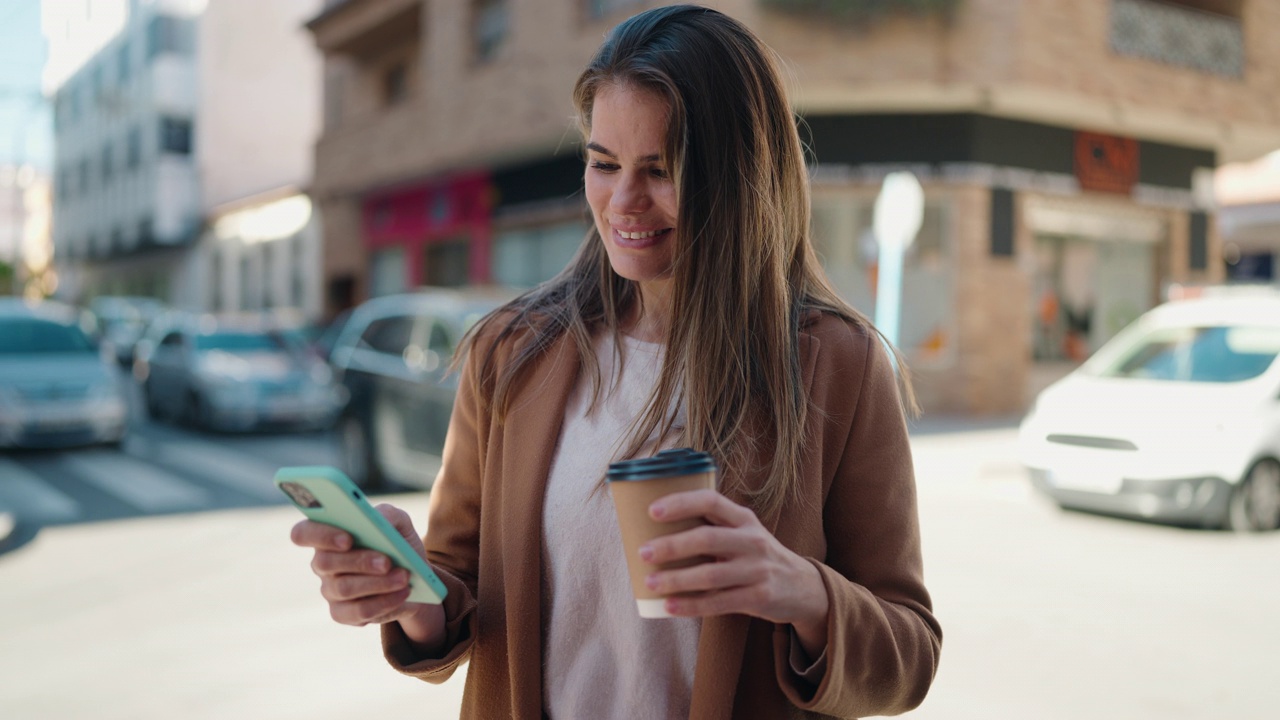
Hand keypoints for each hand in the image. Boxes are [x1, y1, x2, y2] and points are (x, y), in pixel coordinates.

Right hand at [290, 503, 445, 653]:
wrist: (414, 578)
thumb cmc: (398, 544)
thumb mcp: (398, 522)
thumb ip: (387, 513)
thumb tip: (378, 518)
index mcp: (327, 535)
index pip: (303, 533)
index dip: (320, 535)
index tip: (347, 539)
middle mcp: (322, 563)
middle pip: (325, 562)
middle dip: (359, 561)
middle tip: (387, 562)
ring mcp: (330, 590)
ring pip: (344, 588)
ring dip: (378, 583)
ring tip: (404, 577)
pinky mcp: (343, 613)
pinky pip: (358, 612)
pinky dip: (384, 602)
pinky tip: (403, 593)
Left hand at [640, 489, 829, 658]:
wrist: (802, 586)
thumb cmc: (757, 555)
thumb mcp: (743, 533)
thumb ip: (711, 527)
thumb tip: (655, 529)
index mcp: (743, 519)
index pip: (711, 501)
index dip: (681, 503)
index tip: (652, 511)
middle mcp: (752, 541)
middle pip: (707, 539)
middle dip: (672, 545)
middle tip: (643, 552)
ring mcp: (757, 570)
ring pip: (710, 575)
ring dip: (676, 579)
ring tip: (650, 582)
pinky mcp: (758, 597)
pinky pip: (718, 603)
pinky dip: (691, 605)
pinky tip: (669, 606)